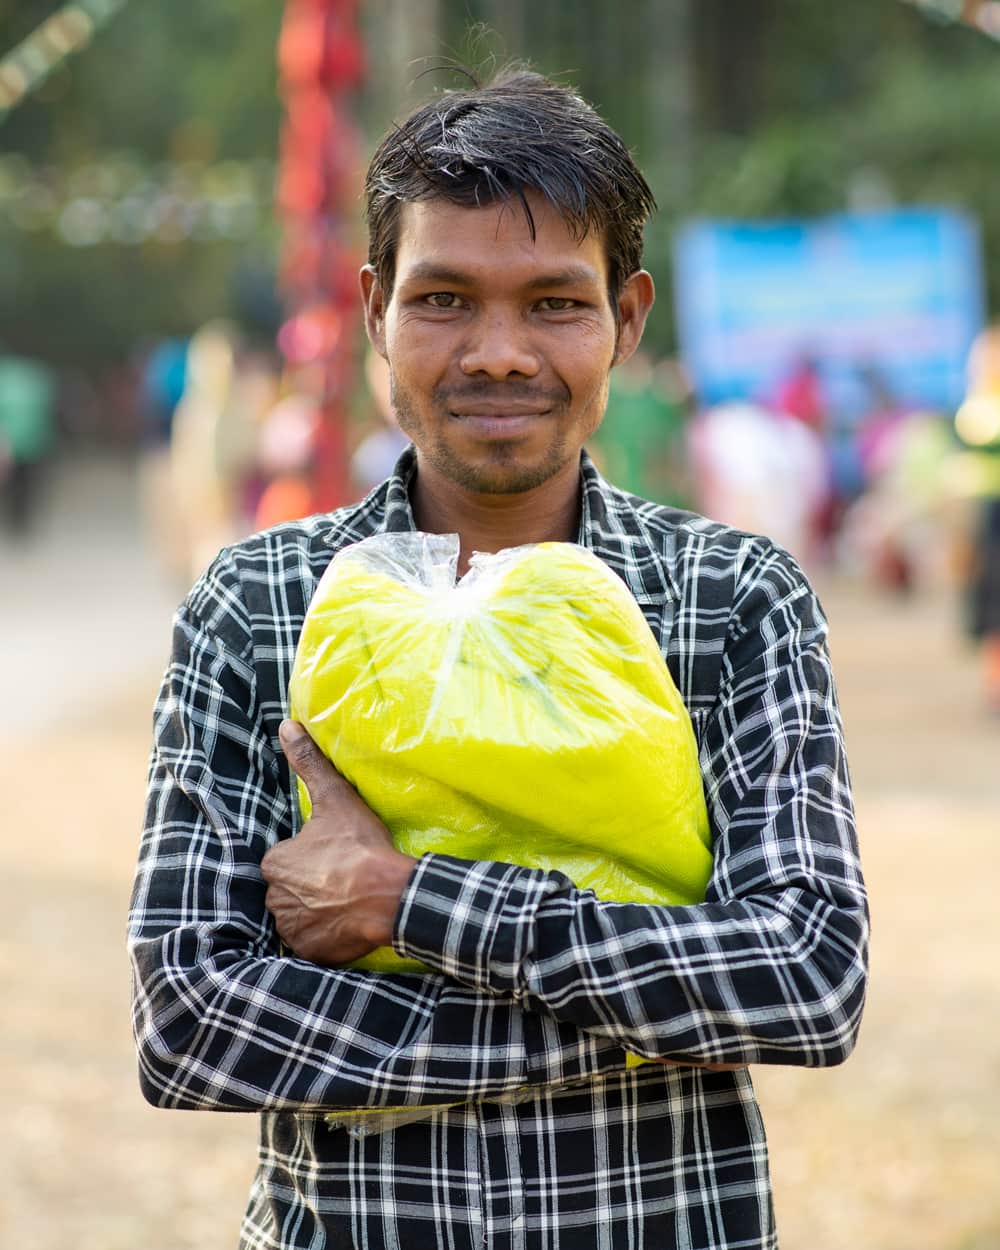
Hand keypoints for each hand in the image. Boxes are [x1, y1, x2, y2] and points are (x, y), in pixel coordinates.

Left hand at [261, 720, 416, 965]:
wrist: (387, 896)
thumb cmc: (360, 846)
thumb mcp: (335, 798)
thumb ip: (308, 762)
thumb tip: (286, 725)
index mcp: (275, 862)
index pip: (286, 859)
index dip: (311, 857)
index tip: (335, 857)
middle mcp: (274, 898)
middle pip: (290, 890)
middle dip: (311, 886)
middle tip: (342, 879)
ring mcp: (291, 928)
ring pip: (299, 916)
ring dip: (317, 911)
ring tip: (347, 901)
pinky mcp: (310, 952)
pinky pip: (313, 943)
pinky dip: (326, 936)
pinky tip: (347, 923)